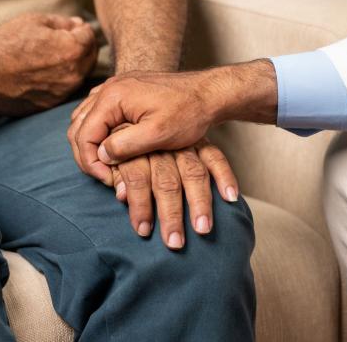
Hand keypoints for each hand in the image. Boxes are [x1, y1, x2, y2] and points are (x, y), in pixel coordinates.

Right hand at [0, 13, 96, 115]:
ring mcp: (62, 93)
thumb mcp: (35, 21)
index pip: (90, 36)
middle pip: (90, 57)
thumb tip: (77, 26)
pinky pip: (64, 89)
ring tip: (53, 56)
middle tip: (67, 40)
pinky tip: (43, 72)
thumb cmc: (4, 43)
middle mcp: (72, 75)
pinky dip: (61, 80)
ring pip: (79, 75)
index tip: (72, 27)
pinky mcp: (49, 104)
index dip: (81, 28)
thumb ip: (63, 23)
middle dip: (82, 47)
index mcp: (72, 50)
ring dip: (73, 64)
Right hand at [68, 61, 276, 182]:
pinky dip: (96, 131)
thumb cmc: (188, 113)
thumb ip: (125, 146)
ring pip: (84, 119)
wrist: (208, 92)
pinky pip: (96, 113)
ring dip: (89, 144)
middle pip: (78, 126)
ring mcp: (114, 88)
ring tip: (104, 166)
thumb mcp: (158, 134)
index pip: (84, 134)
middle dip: (86, 155)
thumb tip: (100, 156)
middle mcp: (108, 88)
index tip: (108, 180)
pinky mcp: (122, 91)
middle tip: (103, 177)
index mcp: (113, 97)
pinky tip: (109, 147)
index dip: (91, 162)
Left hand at [108, 140, 238, 248]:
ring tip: (203, 229)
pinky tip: (231, 197)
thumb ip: (118, 172)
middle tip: (175, 242)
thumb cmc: (126, 137)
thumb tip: (120, 195)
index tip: (143, 230)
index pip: (137, 176)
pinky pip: (216, 157)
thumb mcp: (116, 151)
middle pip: (167, 181)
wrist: (149, 105)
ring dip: (199, 202)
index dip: (139, 205)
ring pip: (193, 173)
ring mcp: (185, 144)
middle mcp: (162, 146)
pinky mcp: (202, 142)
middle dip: (171, 213)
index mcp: (136, 146)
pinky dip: (224, 176)